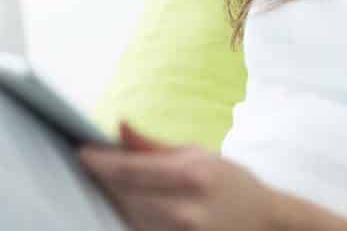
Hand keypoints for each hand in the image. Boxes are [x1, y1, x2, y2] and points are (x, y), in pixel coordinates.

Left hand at [77, 121, 279, 230]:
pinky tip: (130, 204)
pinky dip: (129, 216)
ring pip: (128, 215)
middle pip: (124, 195)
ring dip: (115, 199)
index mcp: (192, 175)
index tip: (82, 153)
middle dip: (104, 180)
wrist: (264, 224)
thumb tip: (119, 126)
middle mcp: (185, 208)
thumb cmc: (230, 184)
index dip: (101, 162)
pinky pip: (140, 230)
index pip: (132, 169)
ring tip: (111, 183)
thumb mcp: (198, 155)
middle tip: (89, 165)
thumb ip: (153, 146)